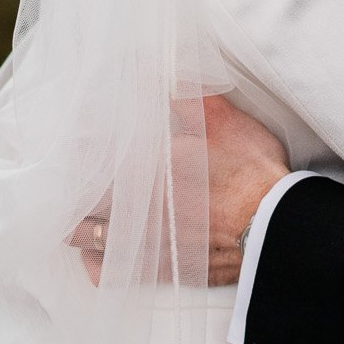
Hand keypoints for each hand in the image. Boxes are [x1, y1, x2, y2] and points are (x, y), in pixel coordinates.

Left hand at [68, 94, 287, 285]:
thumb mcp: (222, 120)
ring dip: (79, 225)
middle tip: (68, 181)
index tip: (72, 144)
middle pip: (81, 200)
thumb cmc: (248, 170)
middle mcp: (136, 206)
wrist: (274, 225)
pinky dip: (96, 262)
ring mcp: (145, 241)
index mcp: (145, 166)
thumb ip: (187, 95)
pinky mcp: (159, 268)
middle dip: (73, 190)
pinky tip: (94, 252)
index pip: (94, 156)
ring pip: (88, 237)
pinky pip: (108, 272)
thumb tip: (160, 72)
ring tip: (74, 215)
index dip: (79, 149)